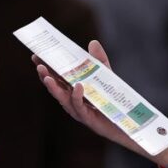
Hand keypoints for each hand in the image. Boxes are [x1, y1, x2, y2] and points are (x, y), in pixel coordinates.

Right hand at [34, 40, 167, 167]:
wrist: (131, 124)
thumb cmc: (115, 101)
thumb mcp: (107, 77)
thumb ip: (100, 61)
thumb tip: (92, 42)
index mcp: (74, 92)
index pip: (56, 78)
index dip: (46, 68)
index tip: (36, 55)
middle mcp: (73, 103)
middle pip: (55, 89)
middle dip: (45, 76)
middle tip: (39, 64)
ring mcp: (80, 112)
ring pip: (63, 100)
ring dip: (54, 88)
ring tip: (47, 76)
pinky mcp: (90, 120)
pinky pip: (80, 108)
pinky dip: (77, 96)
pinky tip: (78, 86)